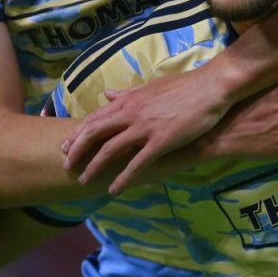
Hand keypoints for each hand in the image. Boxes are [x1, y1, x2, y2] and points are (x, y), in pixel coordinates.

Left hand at [61, 66, 229, 194]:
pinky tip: (114, 189)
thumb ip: (127, 93)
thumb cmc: (184, 87)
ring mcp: (145, 127)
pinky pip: (137, 163)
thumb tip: (107, 94)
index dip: (77, 133)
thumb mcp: (150, 87)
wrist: (211, 88)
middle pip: (94, 133)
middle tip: (67, 165)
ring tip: (84, 180)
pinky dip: (123, 178)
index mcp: (128, 100)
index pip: (95, 118)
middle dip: (77, 150)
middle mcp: (131, 113)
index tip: (66, 145)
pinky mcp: (161, 141)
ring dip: (94, 166)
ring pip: (110, 149)